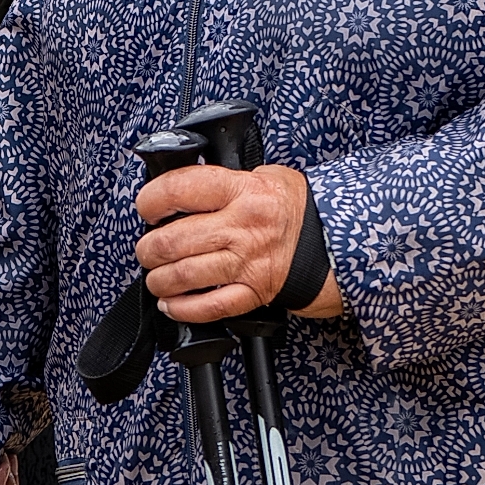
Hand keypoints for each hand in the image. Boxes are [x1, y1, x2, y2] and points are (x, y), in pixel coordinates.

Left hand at [135, 160, 339, 323]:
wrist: (337, 241)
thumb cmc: (297, 208)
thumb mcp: (264, 176)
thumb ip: (223, 181)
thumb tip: (182, 189)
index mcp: (243, 190)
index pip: (180, 190)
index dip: (151, 200)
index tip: (147, 207)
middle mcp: (243, 227)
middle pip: (173, 240)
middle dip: (148, 249)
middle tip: (147, 249)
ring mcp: (248, 263)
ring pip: (184, 276)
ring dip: (159, 280)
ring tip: (157, 277)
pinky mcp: (254, 292)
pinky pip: (209, 306)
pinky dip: (183, 308)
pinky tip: (172, 304)